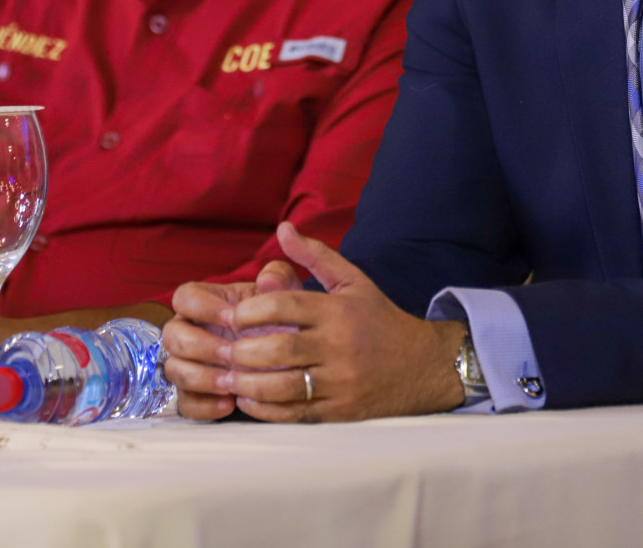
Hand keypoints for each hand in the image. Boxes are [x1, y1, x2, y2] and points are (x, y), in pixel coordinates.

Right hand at [163, 257, 304, 419]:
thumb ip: (280, 278)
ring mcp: (190, 364)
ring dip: (201, 377)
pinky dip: (204, 405)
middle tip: (230, 353)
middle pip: (172, 335)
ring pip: (174, 369)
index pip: (184, 297)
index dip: (203, 307)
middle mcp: (191, 332)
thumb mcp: (286, 297)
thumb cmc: (281, 323)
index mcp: (205, 304)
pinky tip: (230, 404)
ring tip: (231, 383)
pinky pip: (185, 403)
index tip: (232, 318)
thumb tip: (268, 279)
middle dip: (201, 346)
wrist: (291, 362)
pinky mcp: (197, 394)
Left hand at [166, 222, 466, 422]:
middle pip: (280, 349)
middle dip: (242, 350)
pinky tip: (248, 399)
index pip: (287, 306)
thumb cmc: (380, 320)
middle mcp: (339, 347)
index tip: (232, 316)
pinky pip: (296, 413)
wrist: (424, 366)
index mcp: (338, 311)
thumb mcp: (353, 281)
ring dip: (248, 383)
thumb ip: (315, 256)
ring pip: (284, 386)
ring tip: (226, 376)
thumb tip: (282, 229)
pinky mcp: (340, 412)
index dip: (252, 310)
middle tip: (219, 348)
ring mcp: (340, 382)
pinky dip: (266, 409)